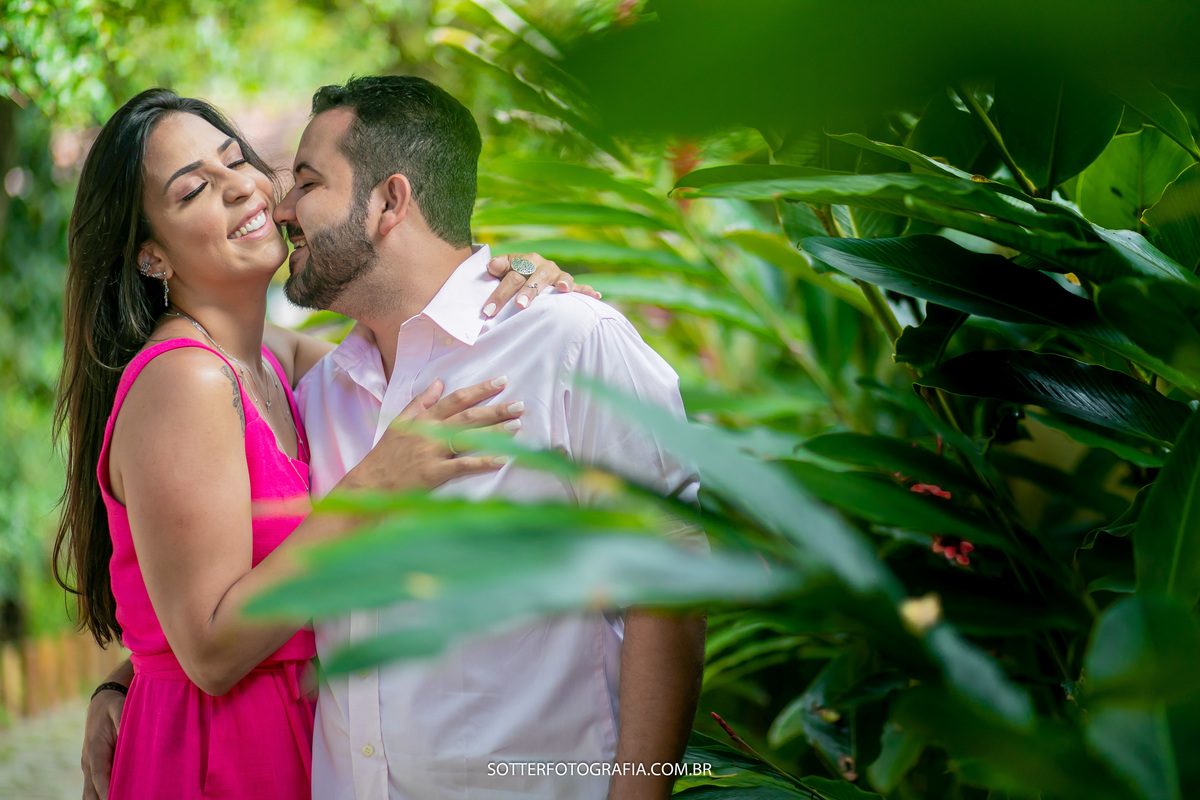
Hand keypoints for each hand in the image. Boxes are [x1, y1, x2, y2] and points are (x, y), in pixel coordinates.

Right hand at [82, 687, 124, 799]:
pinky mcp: (94, 768)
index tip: (115, 799)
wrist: (102, 702)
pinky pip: (93, 788)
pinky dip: (100, 796)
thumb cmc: (114, 705)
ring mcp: (89, 766)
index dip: (106, 790)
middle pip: (92, 790)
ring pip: (90, 792)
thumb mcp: (120, 709)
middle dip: (104, 799)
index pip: (100, 776)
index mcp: (95, 749)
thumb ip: (123, 723)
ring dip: (101, 799)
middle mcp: (88, 761)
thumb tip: (129, 736)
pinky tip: (113, 797)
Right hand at [343, 376, 522, 491]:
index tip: (501, 381)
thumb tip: (440, 381)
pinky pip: (463, 466)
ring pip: (468, 437)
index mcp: (423, 418)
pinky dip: (483, 462)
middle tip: (520, 405)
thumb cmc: (386, 454)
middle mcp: (429, 432)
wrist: (369, 483)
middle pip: (468, 416)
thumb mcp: (400, 422)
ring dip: (495, 431)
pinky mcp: (433, 473)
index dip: (480, 389)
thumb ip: (421, 401)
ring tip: (517, 425)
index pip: (456, 398)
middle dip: (496, 409)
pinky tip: (502, 459)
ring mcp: (432, 452)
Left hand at [484, 253, 600, 316]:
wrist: (529, 271)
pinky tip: (595, 295)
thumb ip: (498, 267)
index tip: (488, 311)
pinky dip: (587, 291)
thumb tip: (492, 266)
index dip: (500, 294)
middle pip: (535, 278)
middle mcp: (543, 266)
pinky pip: (581, 287)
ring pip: (559, 279)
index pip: (511, 277)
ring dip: (562, 283)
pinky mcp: (570, 285)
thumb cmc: (514, 276)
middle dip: (528, 292)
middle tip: (520, 306)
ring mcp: (558, 275)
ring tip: (563, 288)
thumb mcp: (503, 270)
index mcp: (525, 260)